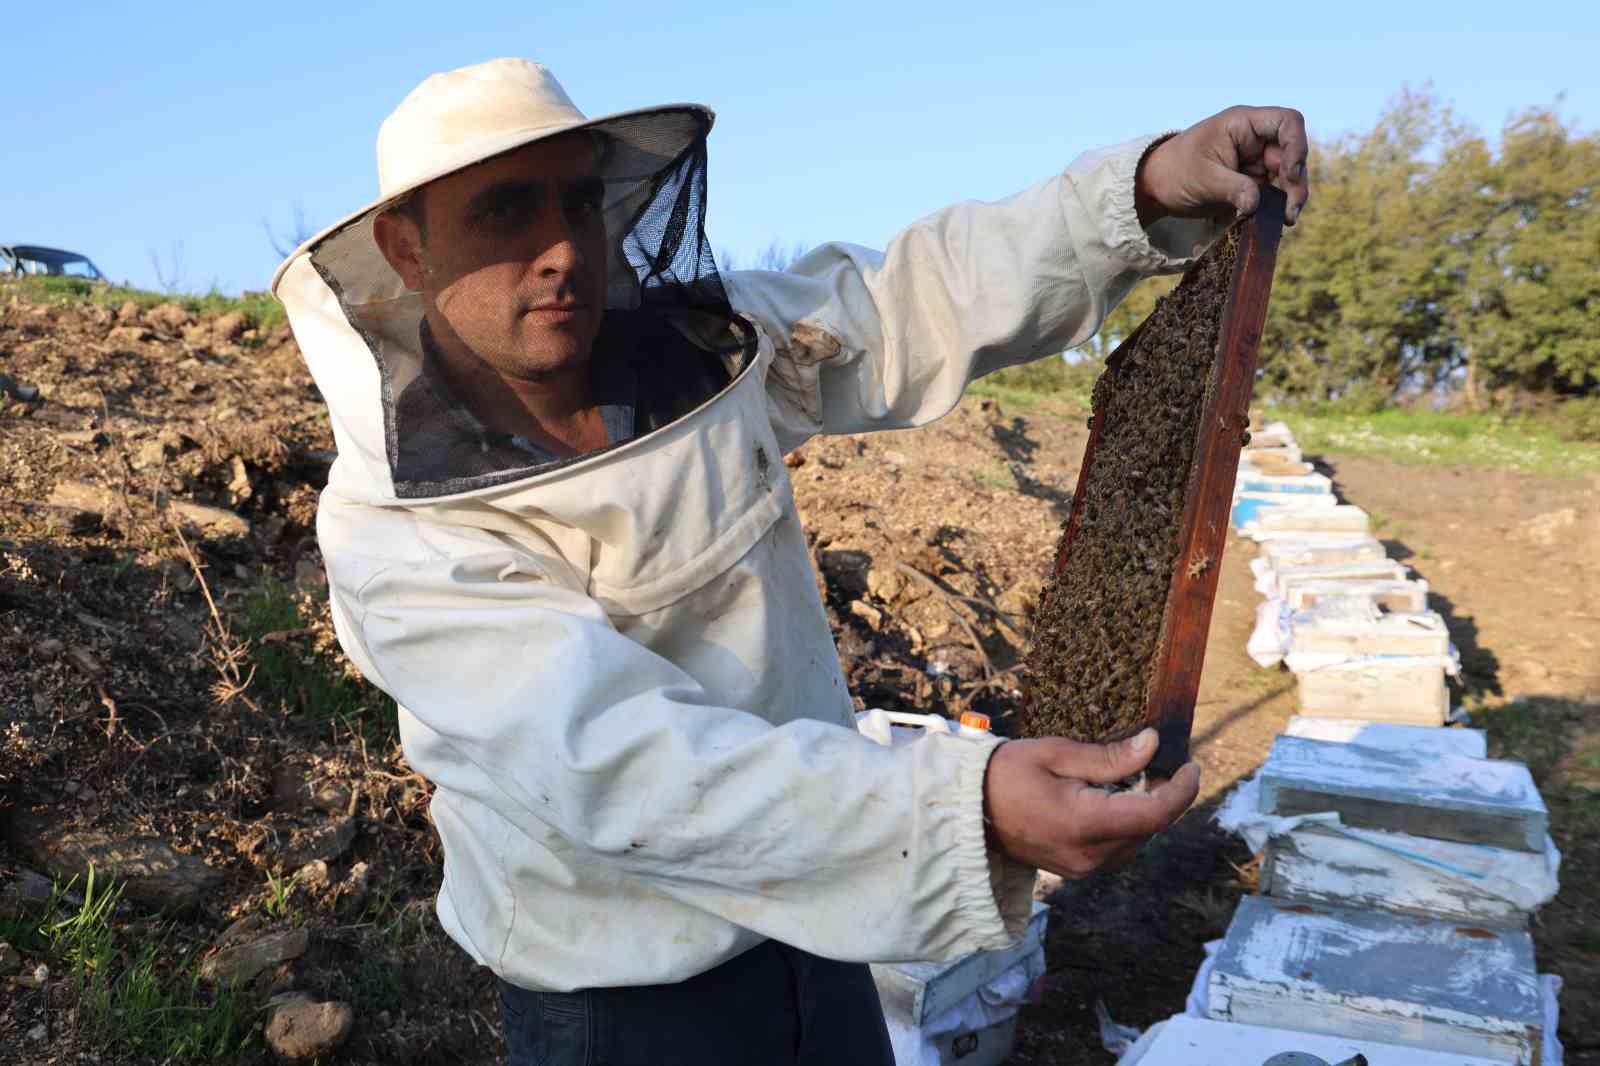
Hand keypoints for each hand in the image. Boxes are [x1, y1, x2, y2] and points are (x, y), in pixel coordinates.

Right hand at [983, 728, 1200, 877]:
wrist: (966, 811)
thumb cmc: (1005, 773)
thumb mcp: (1056, 753)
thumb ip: (1108, 757)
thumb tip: (1152, 746)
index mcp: (1084, 823)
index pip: (1154, 814)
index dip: (1181, 790)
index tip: (1190, 765)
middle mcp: (1089, 855)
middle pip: (1149, 828)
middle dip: (1164, 796)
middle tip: (1161, 762)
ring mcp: (1082, 868)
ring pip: (1136, 840)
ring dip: (1144, 811)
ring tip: (1136, 778)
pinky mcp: (1076, 870)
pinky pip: (1117, 848)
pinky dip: (1125, 823)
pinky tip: (1112, 799)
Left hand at [1135, 106, 1309, 225]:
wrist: (1156, 187)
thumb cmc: (1175, 172)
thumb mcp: (1203, 179)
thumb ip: (1233, 188)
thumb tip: (1256, 205)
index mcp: (1243, 124)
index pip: (1287, 122)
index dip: (1297, 145)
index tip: (1289, 174)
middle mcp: (1255, 139)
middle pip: (1293, 153)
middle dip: (1296, 182)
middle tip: (1291, 212)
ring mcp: (1256, 160)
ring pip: (1289, 175)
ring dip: (1291, 197)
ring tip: (1286, 220)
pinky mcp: (1253, 181)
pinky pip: (1275, 191)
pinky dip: (1278, 205)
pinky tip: (1277, 221)